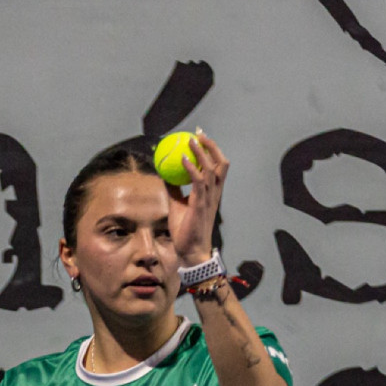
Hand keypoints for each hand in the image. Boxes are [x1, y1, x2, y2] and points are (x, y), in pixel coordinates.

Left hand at [167, 130, 226, 267]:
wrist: (190, 250)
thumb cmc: (185, 230)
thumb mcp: (177, 204)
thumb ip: (174, 189)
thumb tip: (164, 174)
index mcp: (212, 193)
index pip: (218, 167)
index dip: (212, 151)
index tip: (201, 138)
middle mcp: (214, 193)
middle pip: (220, 164)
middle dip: (211, 146)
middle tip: (199, 134)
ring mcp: (209, 199)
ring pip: (210, 169)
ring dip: (200, 153)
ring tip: (191, 140)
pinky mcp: (200, 204)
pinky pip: (198, 182)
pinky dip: (191, 168)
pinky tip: (183, 159)